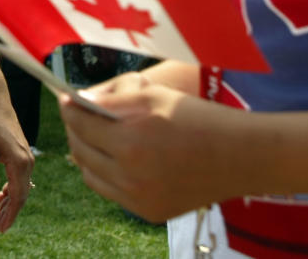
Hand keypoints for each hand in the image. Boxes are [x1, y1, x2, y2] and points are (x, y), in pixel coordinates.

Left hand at [0, 67, 33, 232]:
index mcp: (20, 162)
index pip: (17, 197)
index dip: (8, 215)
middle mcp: (28, 162)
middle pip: (20, 196)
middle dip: (7, 214)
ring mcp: (26, 158)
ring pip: (19, 188)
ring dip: (6, 204)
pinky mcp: (20, 154)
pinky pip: (17, 179)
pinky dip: (8, 190)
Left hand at [57, 72, 236, 221]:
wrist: (242, 157)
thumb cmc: (197, 118)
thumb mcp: (151, 96)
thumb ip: (110, 100)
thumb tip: (75, 101)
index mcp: (130, 142)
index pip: (79, 123)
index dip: (68, 108)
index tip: (65, 99)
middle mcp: (131, 175)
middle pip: (79, 149)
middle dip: (74, 129)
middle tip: (76, 115)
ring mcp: (139, 198)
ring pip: (90, 174)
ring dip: (86, 153)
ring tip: (92, 136)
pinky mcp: (149, 211)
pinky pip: (111, 191)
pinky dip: (105, 173)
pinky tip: (113, 157)